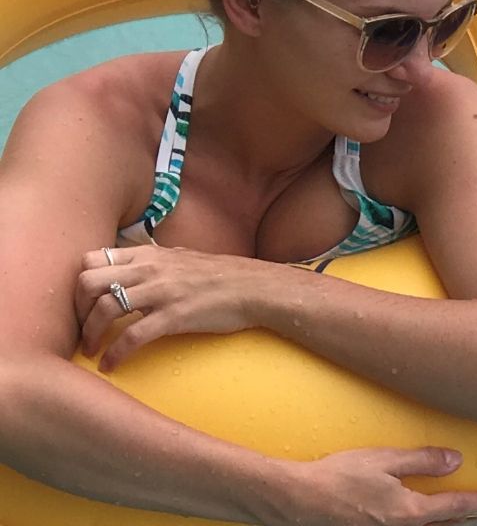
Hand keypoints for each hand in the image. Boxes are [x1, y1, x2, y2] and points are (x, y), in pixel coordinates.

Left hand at [76, 245, 265, 370]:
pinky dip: (114, 354)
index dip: (80, 282)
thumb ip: (155, 260)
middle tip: (82, 327)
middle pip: (88, 282)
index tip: (83, 303)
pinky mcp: (174, 317)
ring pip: (105, 309)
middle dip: (77, 309)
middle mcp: (149, 269)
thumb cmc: (222, 275)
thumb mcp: (181, 257)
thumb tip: (138, 263)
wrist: (255, 288)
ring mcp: (161, 293)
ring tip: (91, 350)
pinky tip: (111, 366)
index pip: (92, 258)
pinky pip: (131, 337)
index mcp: (148, 254)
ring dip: (90, 334)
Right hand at [268, 446, 476, 525]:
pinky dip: (424, 525)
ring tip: (461, 517)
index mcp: (410, 512)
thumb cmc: (339, 477)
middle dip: (468, 519)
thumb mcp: (385, 461)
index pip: (455, 507)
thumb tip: (456, 461)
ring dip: (447, 524)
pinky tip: (418, 518)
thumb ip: (422, 461)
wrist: (297, 501)